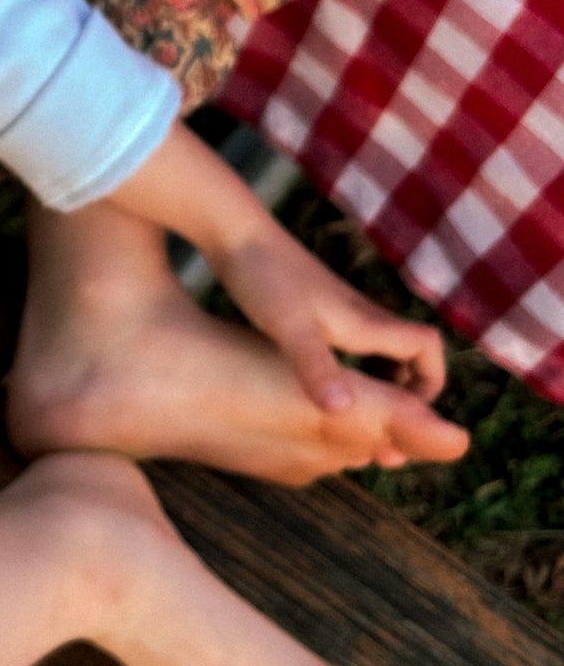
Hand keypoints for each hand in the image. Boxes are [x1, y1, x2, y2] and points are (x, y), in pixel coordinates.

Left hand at [213, 220, 447, 415]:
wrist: (235, 234)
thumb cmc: (262, 279)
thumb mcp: (287, 329)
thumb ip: (316, 368)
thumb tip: (345, 409)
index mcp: (365, 322)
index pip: (427, 348)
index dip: (430, 383)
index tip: (409, 416)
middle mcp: (360, 315)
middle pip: (409, 354)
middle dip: (405, 392)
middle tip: (380, 431)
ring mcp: (339, 311)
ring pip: (379, 351)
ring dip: (378, 382)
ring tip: (352, 418)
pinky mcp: (314, 310)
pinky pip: (350, 345)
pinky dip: (350, 370)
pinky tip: (318, 389)